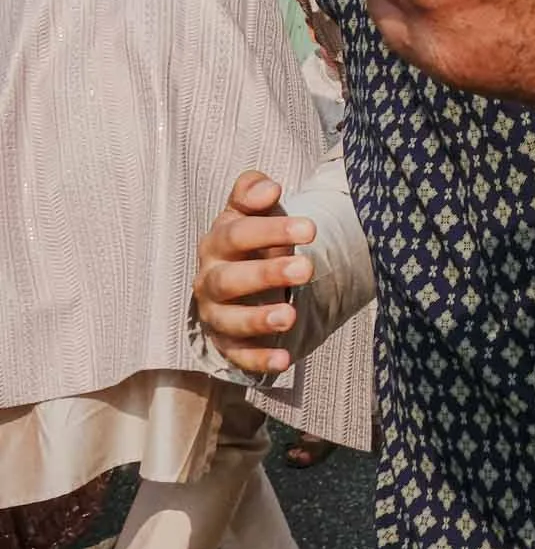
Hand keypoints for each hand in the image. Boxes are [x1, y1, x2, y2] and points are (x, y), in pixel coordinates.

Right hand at [193, 172, 315, 375]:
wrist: (243, 275)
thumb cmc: (252, 239)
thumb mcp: (251, 211)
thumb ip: (252, 192)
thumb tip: (268, 188)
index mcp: (216, 243)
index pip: (237, 235)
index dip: (271, 230)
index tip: (311, 228)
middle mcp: (210, 280)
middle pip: (230, 279)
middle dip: (267, 274)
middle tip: (306, 268)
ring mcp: (216, 314)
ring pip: (230, 320)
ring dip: (258, 319)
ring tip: (289, 315)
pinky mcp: (227, 343)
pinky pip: (238, 356)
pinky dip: (259, 359)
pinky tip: (284, 360)